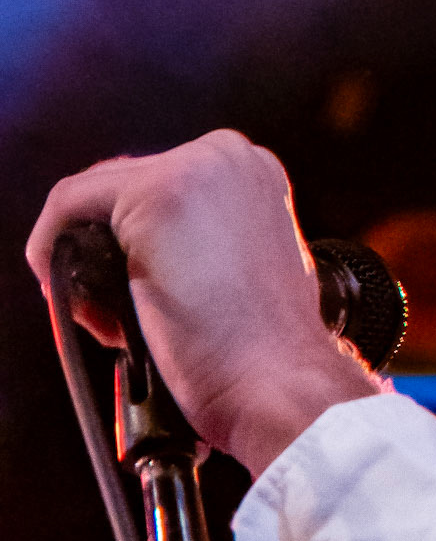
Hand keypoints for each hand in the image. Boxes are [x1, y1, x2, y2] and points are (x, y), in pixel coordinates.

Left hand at [27, 130, 378, 475]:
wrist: (280, 382)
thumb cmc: (269, 351)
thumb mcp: (250, 274)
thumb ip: (210, 244)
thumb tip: (159, 255)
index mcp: (256, 175)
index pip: (163, 187)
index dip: (134, 244)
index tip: (134, 293)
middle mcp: (230, 158)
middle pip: (123, 188)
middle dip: (107, 252)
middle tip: (118, 317)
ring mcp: (195, 170)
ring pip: (94, 198)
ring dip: (85, 259)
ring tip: (113, 323)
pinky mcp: (156, 193)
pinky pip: (67, 206)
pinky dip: (51, 250)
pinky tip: (73, 298)